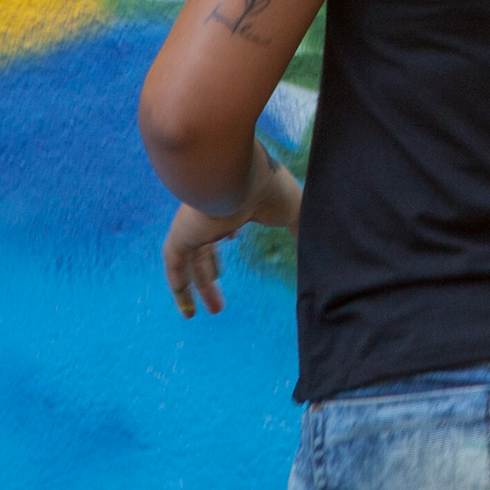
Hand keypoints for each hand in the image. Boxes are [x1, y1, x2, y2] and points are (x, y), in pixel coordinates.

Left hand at [162, 144, 301, 318]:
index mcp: (234, 202)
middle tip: (222, 298)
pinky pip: (174, 266)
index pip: (225, 220)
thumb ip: (300, 228)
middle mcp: (210, 213)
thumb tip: (315, 248)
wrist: (237, 177)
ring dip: (202, 288)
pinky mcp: (180, 235)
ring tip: (212, 312)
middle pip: (208, 248)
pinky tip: (187, 311)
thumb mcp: (294, 211)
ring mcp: (193, 225)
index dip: (228, 234)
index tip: (234, 240)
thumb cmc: (269, 189)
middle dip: (213, 274)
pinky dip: (180, 289)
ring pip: (193, 262)